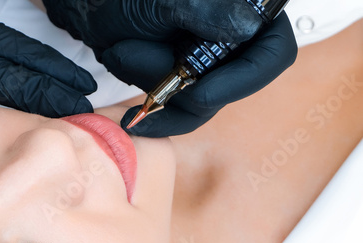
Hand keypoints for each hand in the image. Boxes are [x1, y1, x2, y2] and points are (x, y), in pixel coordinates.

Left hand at [42, 0, 296, 136]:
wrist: (92, 9)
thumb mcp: (163, 1)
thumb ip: (206, 9)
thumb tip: (249, 27)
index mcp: (240, 12)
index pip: (273, 51)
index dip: (245, 78)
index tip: (203, 94)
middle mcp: (228, 39)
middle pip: (231, 86)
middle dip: (181, 88)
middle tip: (135, 59)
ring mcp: (205, 62)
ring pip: (199, 102)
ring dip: (154, 83)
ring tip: (122, 49)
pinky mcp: (183, 81)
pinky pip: (178, 110)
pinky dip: (152, 105)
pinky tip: (129, 88)